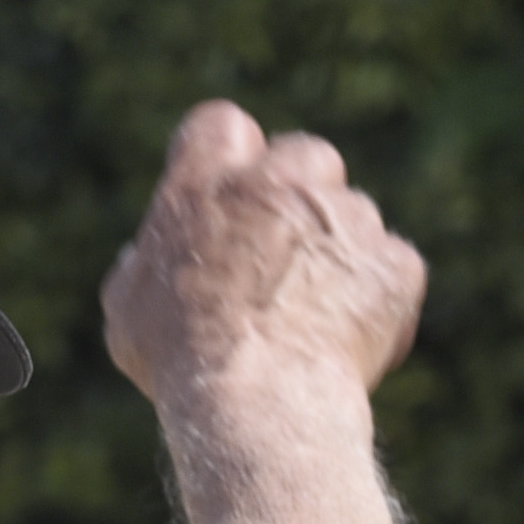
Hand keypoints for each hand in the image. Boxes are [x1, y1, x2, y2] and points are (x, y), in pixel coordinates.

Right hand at [98, 102, 425, 416]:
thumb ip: (143, 267)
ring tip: (318, 318)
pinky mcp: (393, 262)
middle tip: (288, 256)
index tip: (233, 196)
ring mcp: (343, 217)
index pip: (221, 126)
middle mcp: (280, 182)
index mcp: (207, 181)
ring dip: (341, 252)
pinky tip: (354, 342)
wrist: (258, 397)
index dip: (230, 158)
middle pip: (305, 154)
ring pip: (353, 215)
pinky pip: (394, 266)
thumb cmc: (181, 360)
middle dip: (302, 194)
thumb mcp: (129, 312)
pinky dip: (381, 298)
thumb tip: (146, 258)